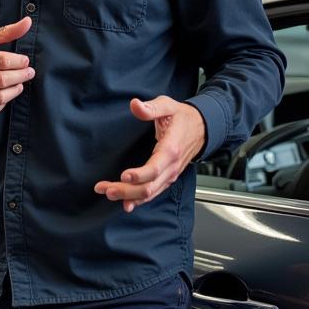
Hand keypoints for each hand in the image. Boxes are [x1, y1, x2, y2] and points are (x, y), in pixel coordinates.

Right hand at [0, 17, 33, 117]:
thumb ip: (5, 32)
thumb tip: (28, 22)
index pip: (2, 60)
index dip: (19, 62)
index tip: (25, 61)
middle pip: (2, 80)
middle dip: (21, 76)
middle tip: (28, 73)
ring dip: (15, 90)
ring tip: (19, 83)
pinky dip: (4, 102)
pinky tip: (5, 93)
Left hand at [95, 96, 206, 212]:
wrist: (202, 128)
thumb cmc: (183, 117)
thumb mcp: (168, 105)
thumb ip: (151, 107)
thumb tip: (135, 105)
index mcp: (171, 149)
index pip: (155, 168)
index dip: (140, 175)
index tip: (124, 176)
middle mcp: (171, 167)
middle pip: (148, 186)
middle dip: (126, 190)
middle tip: (105, 189)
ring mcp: (170, 175)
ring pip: (149, 192)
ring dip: (127, 196)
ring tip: (107, 192)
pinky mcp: (167, 178)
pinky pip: (153, 193)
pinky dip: (139, 200)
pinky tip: (126, 204)